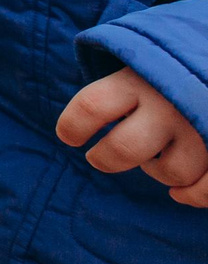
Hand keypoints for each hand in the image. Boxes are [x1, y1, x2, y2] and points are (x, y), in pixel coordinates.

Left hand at [58, 68, 207, 205]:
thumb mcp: (136, 67)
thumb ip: (115, 90)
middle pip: (125, 148)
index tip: (68, 136)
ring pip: (170, 171)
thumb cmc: (164, 72)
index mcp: (137, 80)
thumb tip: (74, 127)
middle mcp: (168, 104)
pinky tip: (179, 193)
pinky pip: (207, 187)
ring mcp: (198, 126)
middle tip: (97, 157)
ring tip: (155, 154)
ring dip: (156, 170)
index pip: (91, 106)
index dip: (72, 126)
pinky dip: (193, 195)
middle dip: (104, 159)